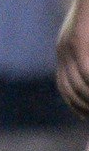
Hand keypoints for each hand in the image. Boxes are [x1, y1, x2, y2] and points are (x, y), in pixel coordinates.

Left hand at [60, 0, 88, 117]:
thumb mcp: (88, 33)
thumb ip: (88, 52)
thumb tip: (87, 72)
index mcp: (64, 49)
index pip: (64, 86)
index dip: (75, 104)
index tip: (85, 116)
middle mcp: (63, 50)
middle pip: (71, 90)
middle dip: (85, 106)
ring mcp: (71, 47)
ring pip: (80, 85)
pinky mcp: (80, 43)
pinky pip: (87, 73)